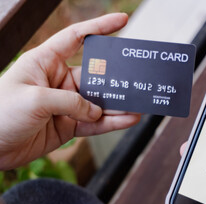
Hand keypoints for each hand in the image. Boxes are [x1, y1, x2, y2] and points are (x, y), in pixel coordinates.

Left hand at [0, 13, 140, 169]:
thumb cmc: (0, 114)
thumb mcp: (35, 100)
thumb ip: (71, 102)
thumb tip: (96, 111)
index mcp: (45, 62)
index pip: (77, 38)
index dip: (100, 28)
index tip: (122, 21)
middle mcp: (58, 81)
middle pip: (95, 75)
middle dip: (116, 79)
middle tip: (136, 80)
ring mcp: (65, 104)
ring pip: (98, 102)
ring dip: (118, 105)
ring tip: (138, 104)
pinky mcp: (68, 126)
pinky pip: (95, 123)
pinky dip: (112, 123)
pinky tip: (128, 120)